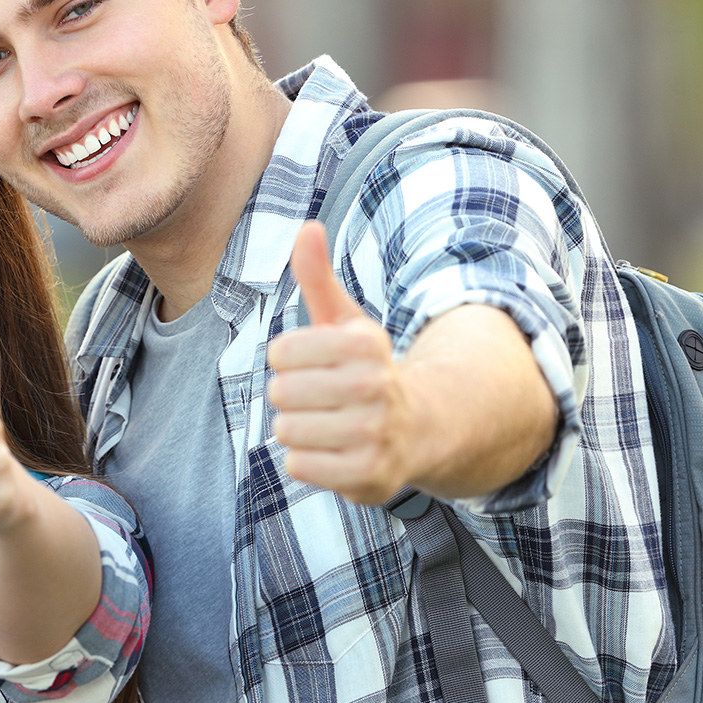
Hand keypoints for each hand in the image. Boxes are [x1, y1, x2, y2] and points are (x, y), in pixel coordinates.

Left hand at [266, 221, 416, 505]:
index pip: (280, 352)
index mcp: (365, 342)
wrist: (422, 428)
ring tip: (331, 425)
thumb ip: (318, 277)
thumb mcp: (345, 321)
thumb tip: (306, 226)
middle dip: (293, 397)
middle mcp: (375, 385)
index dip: (289, 361)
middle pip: (280, 392)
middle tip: (325, 399)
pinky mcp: (370, 475)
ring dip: (299, 430)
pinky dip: (308, 462)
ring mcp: (374, 433)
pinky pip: (298, 465)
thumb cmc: (366, 370)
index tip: (317, 365)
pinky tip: (336, 452)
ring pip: (286, 429)